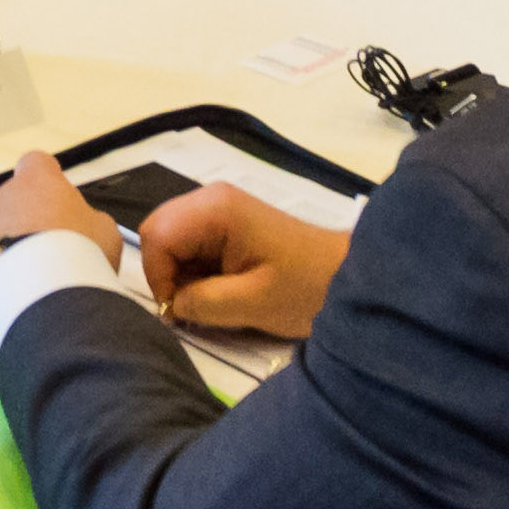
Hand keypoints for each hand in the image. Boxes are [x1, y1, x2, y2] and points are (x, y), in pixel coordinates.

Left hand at [0, 152, 122, 284]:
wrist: (42, 287)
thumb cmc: (80, 249)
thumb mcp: (104, 231)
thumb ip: (90, 220)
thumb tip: (84, 223)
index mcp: (39, 180)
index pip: (37, 164)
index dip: (47, 180)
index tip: (56, 199)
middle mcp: (5, 194)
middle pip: (17, 201)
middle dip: (30, 220)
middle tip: (51, 249)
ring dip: (12, 245)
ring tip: (34, 275)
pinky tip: (16, 288)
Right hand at [137, 182, 347, 338]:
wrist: (351, 278)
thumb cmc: (306, 289)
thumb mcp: (253, 304)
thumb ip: (202, 302)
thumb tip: (170, 305)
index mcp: (215, 209)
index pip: (157, 237)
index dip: (159, 277)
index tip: (181, 311)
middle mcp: (209, 198)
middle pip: (158, 233)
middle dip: (166, 274)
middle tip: (191, 307)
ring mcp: (218, 207)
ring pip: (170, 240)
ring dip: (181, 274)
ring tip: (210, 300)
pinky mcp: (226, 223)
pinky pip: (189, 243)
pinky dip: (194, 270)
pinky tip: (219, 289)